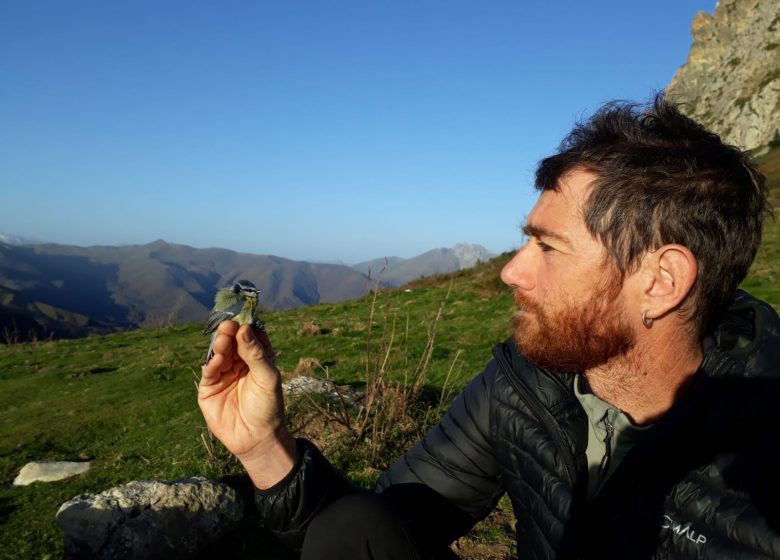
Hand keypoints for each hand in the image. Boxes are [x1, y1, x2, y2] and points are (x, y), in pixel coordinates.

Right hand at [198, 321, 295, 487]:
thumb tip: (244, 328)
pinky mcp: (209, 388)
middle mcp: (238, 362)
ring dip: (220, 345)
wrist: (256, 438)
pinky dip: (212, 363)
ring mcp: (223, 374)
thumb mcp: (267, 377)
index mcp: (256, 357)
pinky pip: (209, 371)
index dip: (246, 325)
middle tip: (228, 325)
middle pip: (231, 342)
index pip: (249, 335)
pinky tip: (218, 359)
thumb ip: (255, 354)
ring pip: (219, 353)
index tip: (243, 315)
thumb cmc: (268, 406)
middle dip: (230, 332)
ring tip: (223, 338)